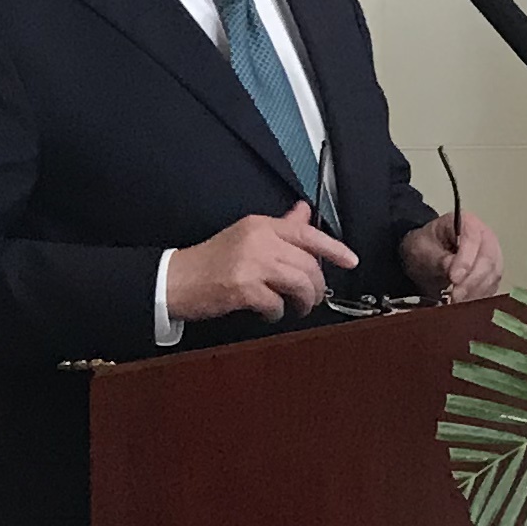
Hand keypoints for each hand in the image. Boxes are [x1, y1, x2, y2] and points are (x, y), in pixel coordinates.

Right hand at [172, 203, 354, 322]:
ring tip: (297, 308)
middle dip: (317, 287)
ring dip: (303, 302)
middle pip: (309, 265)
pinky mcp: (242, 288)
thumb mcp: (247, 236)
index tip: (351, 261)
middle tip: (313, 298)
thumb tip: (304, 212)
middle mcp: (258, 241)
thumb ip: (280, 227)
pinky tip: (268, 313)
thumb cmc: (212, 261)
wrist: (175, 280)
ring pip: (299, 284)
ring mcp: (250, 264)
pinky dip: (277, 314)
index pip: (307, 233)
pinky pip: (277, 304)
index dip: (334, 248)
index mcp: (261, 225)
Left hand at [408, 211, 501, 302]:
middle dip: (472, 280)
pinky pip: (492, 286)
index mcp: (467, 222)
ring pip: (493, 274)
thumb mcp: (423, 251)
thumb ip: (439, 260)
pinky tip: (465, 304)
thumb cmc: (424, 248)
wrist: (425, 257)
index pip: (473, 239)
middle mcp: (485, 237)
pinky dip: (479, 297)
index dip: (466, 260)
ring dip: (476, 291)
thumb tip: (455, 274)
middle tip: (455, 296)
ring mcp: (492, 255)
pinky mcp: (492, 274)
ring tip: (457, 303)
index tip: (454, 278)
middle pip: (488, 259)